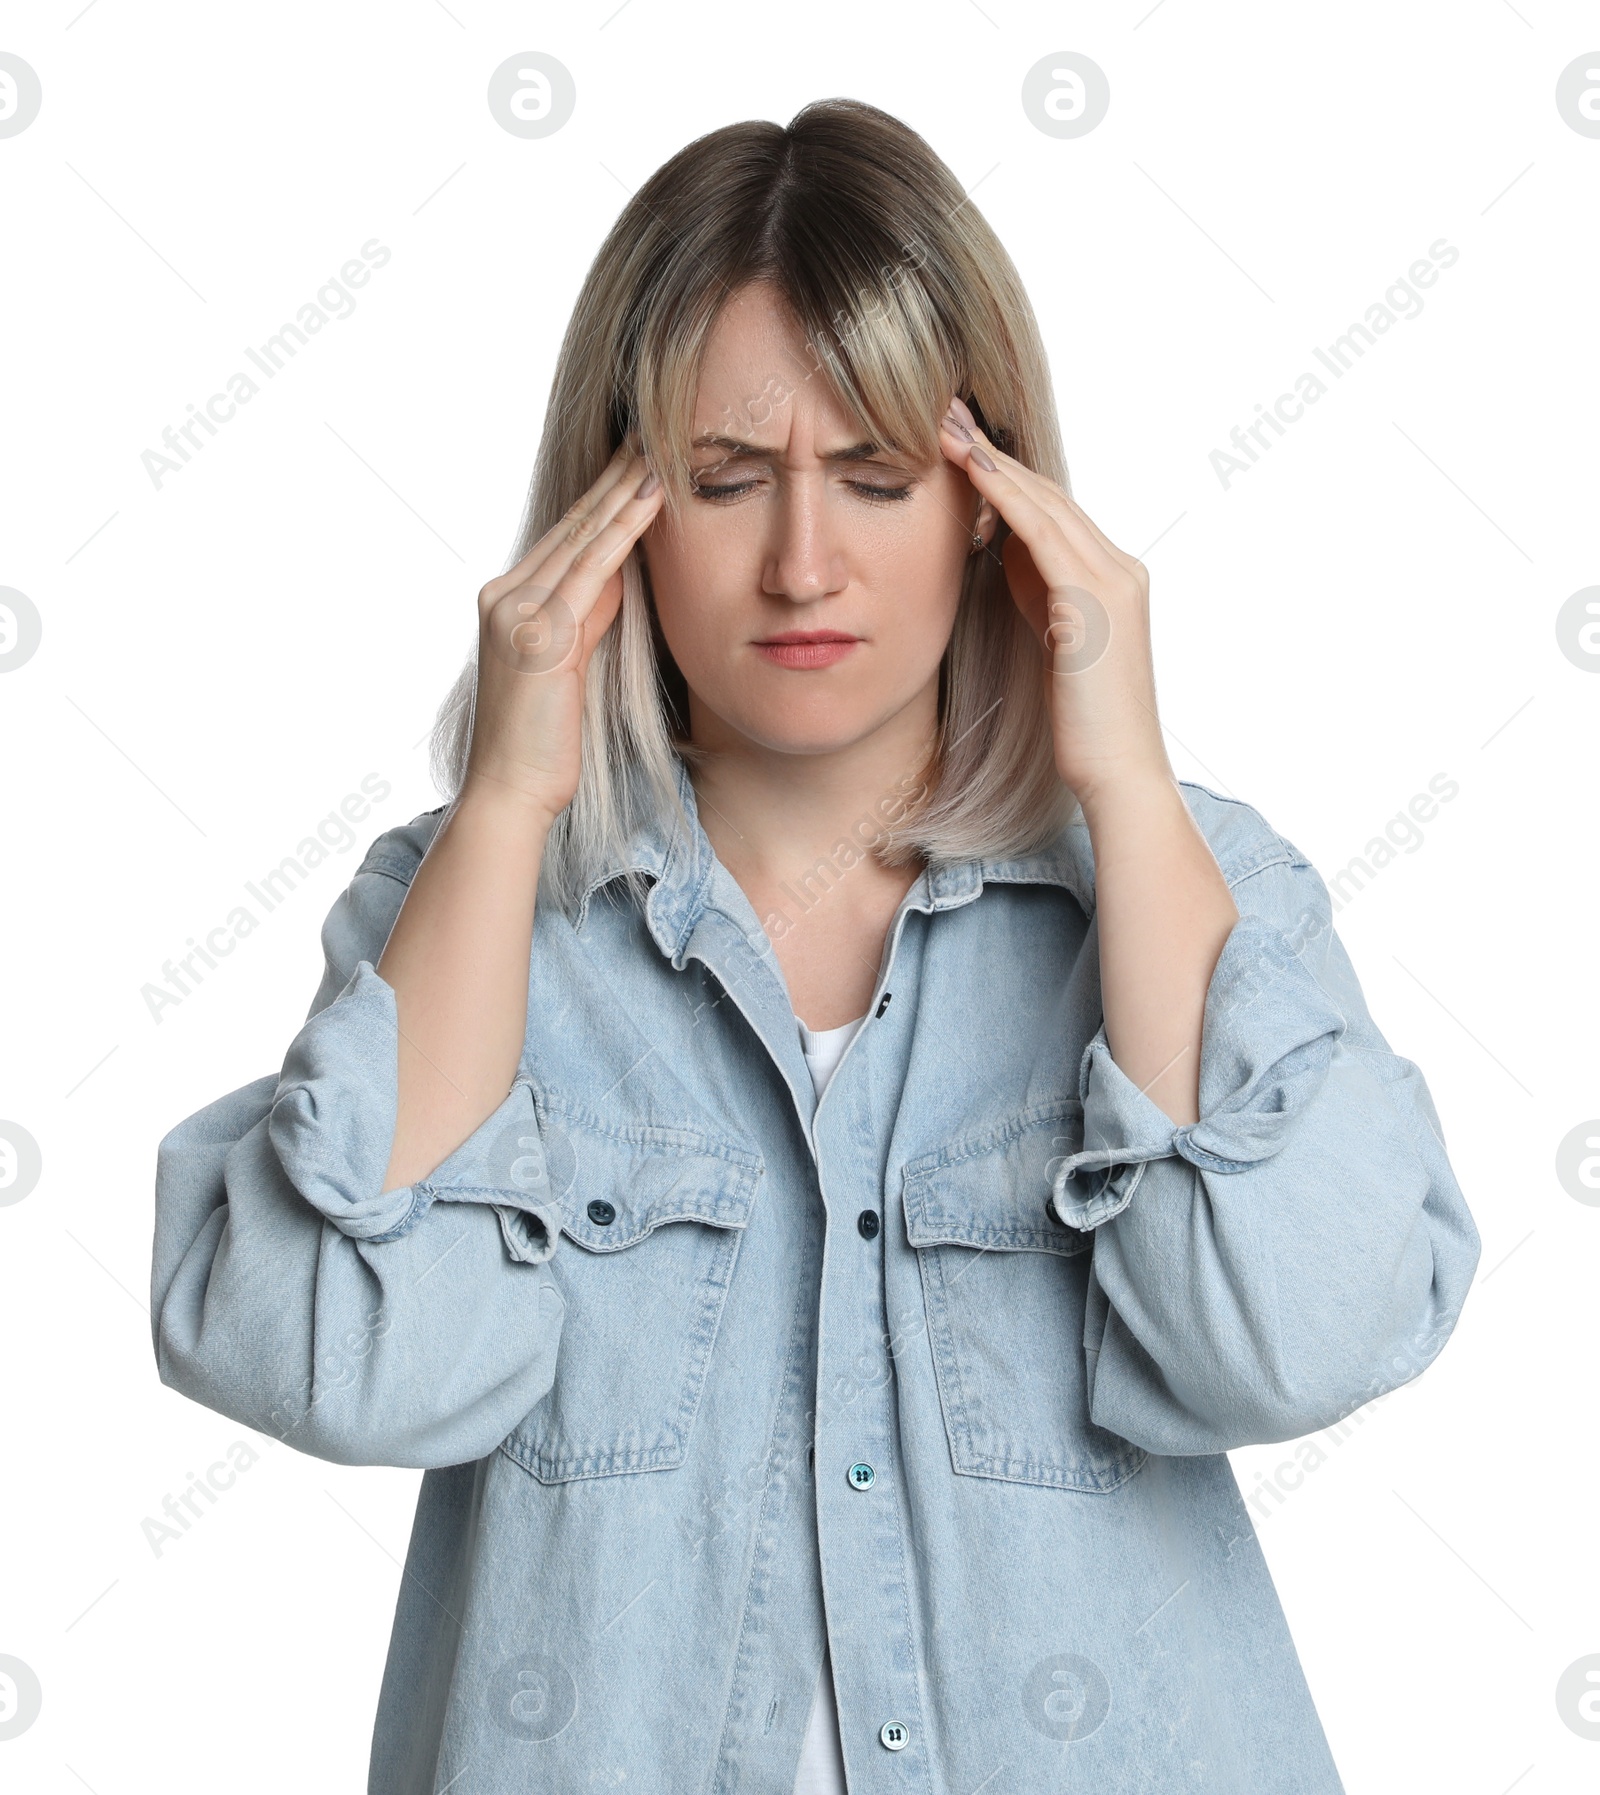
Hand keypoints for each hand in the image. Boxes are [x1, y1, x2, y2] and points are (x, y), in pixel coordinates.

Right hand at [464, 443, 663, 817]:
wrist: (510, 792)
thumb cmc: (545, 745)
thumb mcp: (569, 667)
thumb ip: (587, 618)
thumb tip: (619, 578)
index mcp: (507, 601)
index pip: (566, 537)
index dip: (603, 496)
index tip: (637, 459)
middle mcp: (504, 595)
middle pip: (573, 523)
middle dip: (615, 477)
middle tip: (652, 431)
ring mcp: (516, 612)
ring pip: (582, 536)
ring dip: (625, 489)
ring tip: (661, 450)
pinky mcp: (538, 634)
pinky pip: (591, 570)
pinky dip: (624, 530)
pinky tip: (652, 498)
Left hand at [937, 396, 1169, 807]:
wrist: (1118, 774)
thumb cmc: (1080, 724)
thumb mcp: (1052, 641)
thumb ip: (1034, 592)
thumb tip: (997, 550)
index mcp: (1111, 578)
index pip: (1052, 510)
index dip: (1002, 472)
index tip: (955, 439)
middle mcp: (1121, 568)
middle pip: (1049, 493)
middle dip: (993, 451)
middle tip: (944, 410)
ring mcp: (1114, 582)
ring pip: (1046, 503)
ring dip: (992, 461)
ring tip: (945, 425)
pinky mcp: (1095, 604)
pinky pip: (1045, 535)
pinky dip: (1007, 496)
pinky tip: (970, 469)